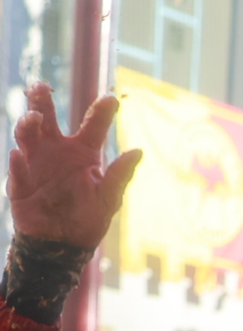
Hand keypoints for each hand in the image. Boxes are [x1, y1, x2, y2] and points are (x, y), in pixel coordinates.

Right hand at [10, 85, 139, 248]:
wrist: (64, 244)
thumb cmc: (89, 218)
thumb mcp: (109, 197)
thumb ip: (120, 174)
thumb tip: (138, 151)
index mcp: (83, 152)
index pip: (93, 126)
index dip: (102, 111)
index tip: (112, 99)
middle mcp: (57, 151)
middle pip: (48, 118)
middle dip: (41, 100)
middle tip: (40, 87)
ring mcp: (35, 163)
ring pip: (26, 135)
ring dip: (28, 124)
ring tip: (35, 119)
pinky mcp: (20, 183)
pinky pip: (17, 170)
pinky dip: (17, 164)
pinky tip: (18, 156)